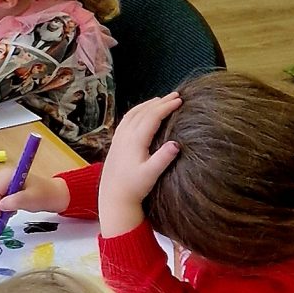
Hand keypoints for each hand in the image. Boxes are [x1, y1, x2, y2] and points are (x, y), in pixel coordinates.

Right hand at [0, 163, 70, 217]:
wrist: (56, 195)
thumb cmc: (45, 195)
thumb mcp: (32, 200)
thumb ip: (16, 201)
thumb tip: (0, 206)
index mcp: (9, 175)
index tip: (0, 217)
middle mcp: (4, 175)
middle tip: (5, 215)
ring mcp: (5, 181)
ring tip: (11, 211)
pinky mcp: (7, 187)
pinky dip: (1, 205)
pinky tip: (11, 208)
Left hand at [99, 93, 181, 237]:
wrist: (113, 197)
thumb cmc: (134, 188)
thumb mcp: (151, 175)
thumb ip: (163, 159)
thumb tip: (176, 144)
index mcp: (135, 140)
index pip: (152, 116)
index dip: (167, 107)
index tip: (180, 100)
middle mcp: (125, 136)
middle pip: (143, 111)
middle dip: (160, 102)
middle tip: (176, 95)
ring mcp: (119, 138)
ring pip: (133, 114)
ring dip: (148, 105)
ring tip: (161, 100)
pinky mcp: (116, 143)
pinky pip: (126, 119)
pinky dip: (137, 111)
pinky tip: (142, 112)